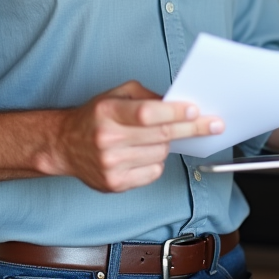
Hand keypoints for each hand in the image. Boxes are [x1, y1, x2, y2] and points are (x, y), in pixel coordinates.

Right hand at [50, 81, 223, 192]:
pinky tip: (144, 153)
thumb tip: (177, 105)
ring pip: (159, 154)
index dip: (175, 113)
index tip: (196, 111)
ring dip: (167, 145)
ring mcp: (111, 165)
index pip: (148, 114)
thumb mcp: (116, 95)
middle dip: (191, 129)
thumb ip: (146, 96)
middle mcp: (108, 139)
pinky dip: (156, 162)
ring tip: (156, 137)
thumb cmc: (95, 116)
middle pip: (161, 136)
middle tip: (214, 124)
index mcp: (108, 112)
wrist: (64, 145)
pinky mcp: (114, 184)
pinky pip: (152, 173)